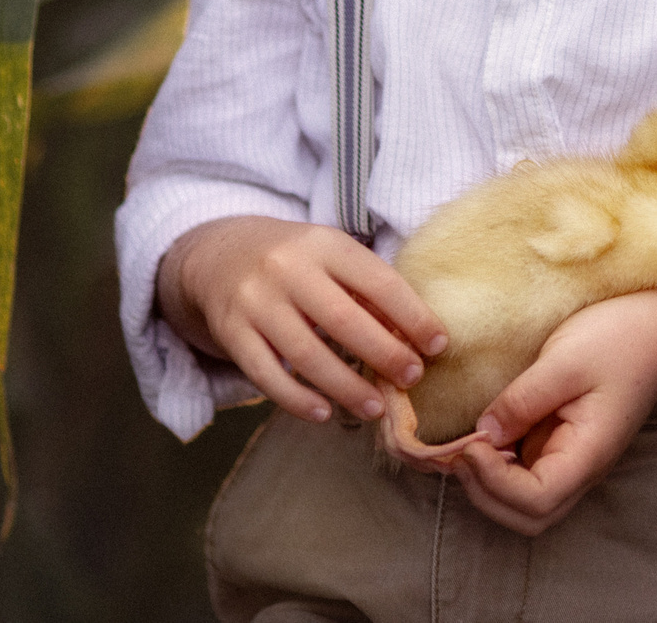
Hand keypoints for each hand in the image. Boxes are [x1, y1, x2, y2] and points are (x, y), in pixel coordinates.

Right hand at [156, 216, 446, 423]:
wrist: (218, 255)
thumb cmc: (295, 261)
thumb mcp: (331, 257)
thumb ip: (368, 290)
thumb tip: (416, 337)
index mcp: (324, 243)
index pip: (378, 281)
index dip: (413, 316)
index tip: (438, 345)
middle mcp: (287, 269)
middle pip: (343, 320)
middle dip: (384, 354)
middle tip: (411, 379)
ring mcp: (255, 301)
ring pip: (305, 354)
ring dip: (345, 387)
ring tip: (373, 409)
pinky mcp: (230, 332)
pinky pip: (266, 376)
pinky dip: (297, 399)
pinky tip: (323, 413)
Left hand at [451, 293, 656, 534]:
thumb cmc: (618, 339)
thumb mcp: (564, 360)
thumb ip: (522, 401)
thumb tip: (482, 435)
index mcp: (589, 453)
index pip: (536, 500)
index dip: (494, 481)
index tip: (470, 443)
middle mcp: (582, 468)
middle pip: (529, 516)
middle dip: (485, 493)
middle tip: (458, 452)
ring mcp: (573, 459)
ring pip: (526, 503)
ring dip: (488, 486)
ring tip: (463, 447)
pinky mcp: (563, 444)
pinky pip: (526, 474)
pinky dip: (497, 468)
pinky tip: (480, 439)